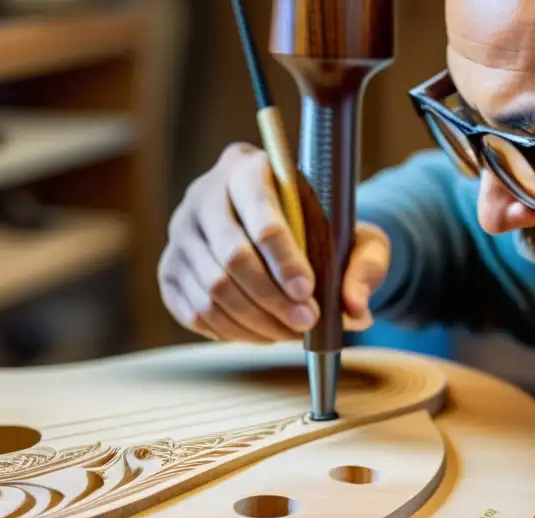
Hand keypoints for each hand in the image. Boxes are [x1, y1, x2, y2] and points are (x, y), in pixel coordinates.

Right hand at [158, 142, 389, 342]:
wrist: (280, 228)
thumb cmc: (318, 227)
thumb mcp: (354, 234)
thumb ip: (364, 265)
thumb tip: (356, 308)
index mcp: (247, 168)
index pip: (261, 216)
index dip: (285, 260)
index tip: (308, 291)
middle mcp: (203, 196)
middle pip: (232, 259)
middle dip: (272, 299)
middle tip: (306, 321)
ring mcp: (181, 234)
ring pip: (212, 290)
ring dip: (255, 321)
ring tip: (289, 332)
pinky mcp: (170, 269)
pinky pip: (194, 311)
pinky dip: (231, 331)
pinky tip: (261, 333)